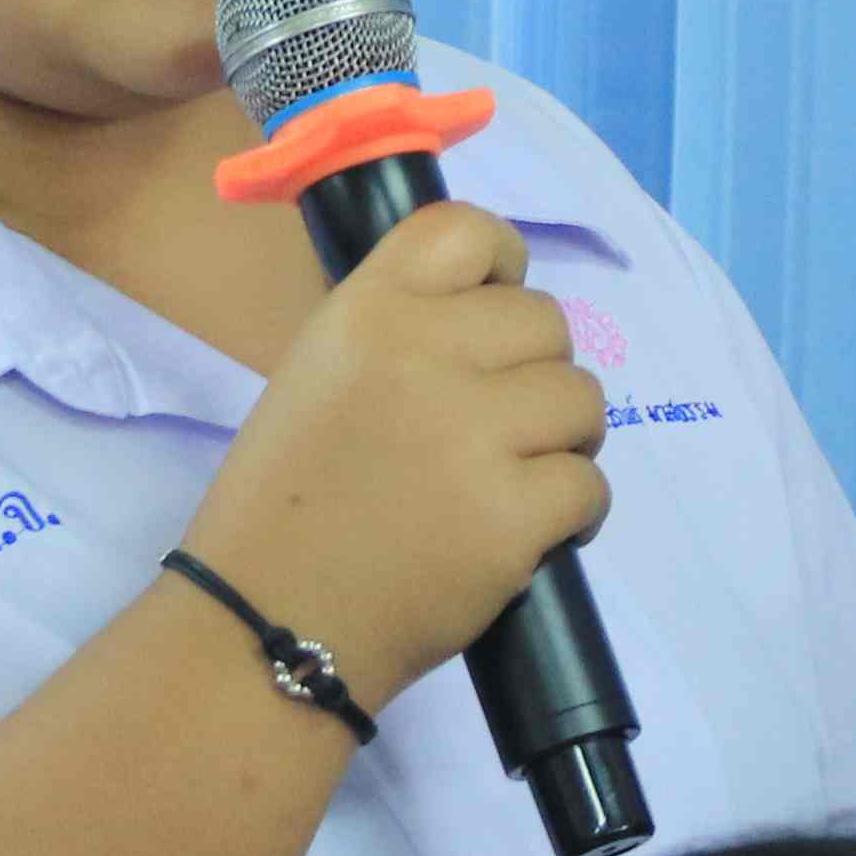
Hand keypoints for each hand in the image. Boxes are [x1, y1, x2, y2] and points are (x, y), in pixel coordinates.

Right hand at [178, 198, 610, 698]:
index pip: (468, 231)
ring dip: (561, 443)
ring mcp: (472, 436)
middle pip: (545, 322)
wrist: (266, 625)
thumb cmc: (284, 506)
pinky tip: (525, 535)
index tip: (496, 310)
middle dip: (532, 376)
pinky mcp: (511, 516)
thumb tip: (494, 315)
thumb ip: (398, 333)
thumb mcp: (316, 377)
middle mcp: (422, 355)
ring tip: (508, 484)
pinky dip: (571, 514)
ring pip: (581, 400)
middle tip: (491, 433)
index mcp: (365, 312)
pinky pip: (590, 484)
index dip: (502, 265)